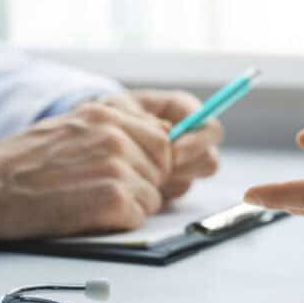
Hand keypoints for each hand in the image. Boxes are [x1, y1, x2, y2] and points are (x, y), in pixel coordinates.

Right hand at [0, 101, 171, 239]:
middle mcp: (115, 134)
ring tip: (91, 203)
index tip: (133, 174)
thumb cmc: (23, 163)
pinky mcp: (112, 198)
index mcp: (106, 113)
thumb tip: (161, 139)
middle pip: (163, 167)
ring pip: (153, 196)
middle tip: (108, 193)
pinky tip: (88, 215)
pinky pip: (139, 216)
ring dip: (130, 206)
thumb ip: (114, 128)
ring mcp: (116, 165)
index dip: (151, 162)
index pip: (162, 138)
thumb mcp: (72, 127)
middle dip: (145, 184)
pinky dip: (119, 222)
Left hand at [104, 90, 222, 199]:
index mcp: (183, 112)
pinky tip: (136, 183)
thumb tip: (167, 131)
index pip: (211, 129)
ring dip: (168, 181)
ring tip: (141, 174)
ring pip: (190, 180)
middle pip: (209, 160)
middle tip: (159, 171)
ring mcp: (182, 164)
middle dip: (185, 169)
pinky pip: (172, 194)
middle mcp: (189, 140)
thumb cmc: (106, 116)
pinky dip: (156, 191)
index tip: (173, 152)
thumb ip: (142, 116)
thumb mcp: (118, 108)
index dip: (197, 142)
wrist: (93, 140)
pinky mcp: (171, 184)